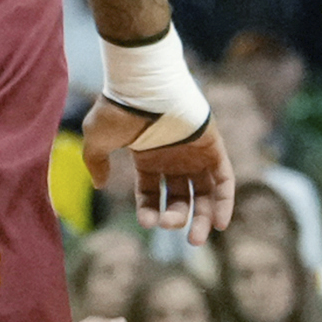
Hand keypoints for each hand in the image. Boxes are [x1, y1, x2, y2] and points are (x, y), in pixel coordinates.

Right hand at [81, 99, 235, 245]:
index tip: (148, 223)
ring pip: (204, 192)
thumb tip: (100, 184)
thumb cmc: (118, 109)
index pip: (152, 192)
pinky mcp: (213, 146)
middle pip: (181, 196)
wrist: (143, 84)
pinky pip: (224, 178)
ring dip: (202, 217)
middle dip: (178, 218)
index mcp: (148, 156)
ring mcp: (194, 152)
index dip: (150, 210)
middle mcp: (173, 156)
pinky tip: (219, 222)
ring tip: (196, 238)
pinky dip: (225, 201)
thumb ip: (96, 161)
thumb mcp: (97, 138)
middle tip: (174, 229)